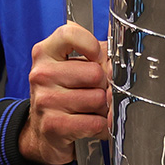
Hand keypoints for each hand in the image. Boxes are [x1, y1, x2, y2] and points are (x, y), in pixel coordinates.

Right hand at [19, 21, 110, 164]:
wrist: (43, 130)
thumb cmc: (63, 92)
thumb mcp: (73, 65)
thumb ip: (97, 52)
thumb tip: (122, 49)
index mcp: (46, 52)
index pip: (70, 34)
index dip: (92, 45)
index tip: (96, 56)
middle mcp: (41, 74)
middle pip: (95, 72)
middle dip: (103, 84)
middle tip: (94, 90)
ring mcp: (45, 100)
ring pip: (98, 98)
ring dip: (101, 107)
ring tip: (90, 108)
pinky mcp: (53, 125)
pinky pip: (95, 122)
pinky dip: (99, 125)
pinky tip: (88, 122)